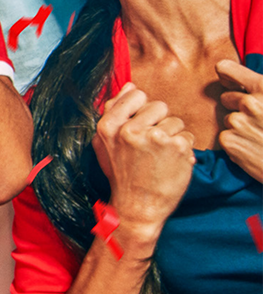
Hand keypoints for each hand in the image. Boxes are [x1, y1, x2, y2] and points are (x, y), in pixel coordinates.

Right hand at [91, 82, 194, 240]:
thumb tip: (129, 86)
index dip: (142, 108)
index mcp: (109, 126)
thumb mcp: (105, 143)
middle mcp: (130, 130)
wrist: (137, 207)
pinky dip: (184, 148)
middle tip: (152, 144)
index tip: (141, 124)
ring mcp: (155, 138)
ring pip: (175, 121)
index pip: (135, 94)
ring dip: (173, 136)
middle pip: (158, 105)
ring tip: (162, 155)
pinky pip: (188, 135)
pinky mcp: (177, 147)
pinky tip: (173, 161)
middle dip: (159, 121)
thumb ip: (114, 112)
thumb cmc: (122, 174)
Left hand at [217, 59, 262, 180]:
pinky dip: (237, 142)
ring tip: (260, 136)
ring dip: (239, 126)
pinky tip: (254, 148)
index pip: (225, 69)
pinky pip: (226, 136)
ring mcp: (236, 121)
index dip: (227, 76)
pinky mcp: (228, 140)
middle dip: (238, 107)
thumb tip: (243, 81)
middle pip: (227, 97)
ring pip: (228, 119)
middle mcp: (248, 102)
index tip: (231, 83)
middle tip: (259, 120)